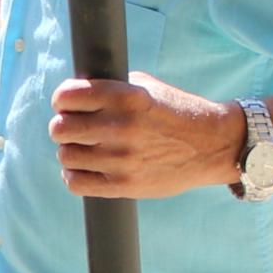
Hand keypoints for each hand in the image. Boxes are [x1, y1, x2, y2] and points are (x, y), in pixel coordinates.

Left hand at [48, 71, 243, 197]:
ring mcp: (122, 159)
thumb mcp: (146, 87)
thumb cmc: (176, 112)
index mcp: (125, 96)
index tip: (67, 104)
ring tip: (85, 148)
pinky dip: (74, 175)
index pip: (68, 96)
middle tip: (75, 128)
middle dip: (64, 126)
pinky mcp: (125, 185)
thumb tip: (72, 97)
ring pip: (66, 155)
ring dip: (71, 151)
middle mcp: (121, 127)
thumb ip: (109, 89)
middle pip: (60, 128)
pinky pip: (76, 183)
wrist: (213, 145)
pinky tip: (87, 168)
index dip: (63, 100)